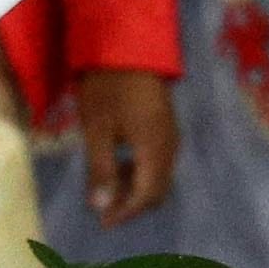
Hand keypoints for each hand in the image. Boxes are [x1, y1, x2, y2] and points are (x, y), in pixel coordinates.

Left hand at [77, 67, 178, 224]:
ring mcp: (171, 135)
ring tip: (106, 186)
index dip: (125, 212)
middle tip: (103, 207)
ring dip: (136, 188)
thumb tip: (101, 207)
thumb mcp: (97, 128)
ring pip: (160, 177)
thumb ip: (101, 169)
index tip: (103, 222)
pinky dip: (141, 172)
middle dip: (132, 204)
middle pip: (158, 190)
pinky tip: (118, 165)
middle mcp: (170, 146)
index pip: (146, 195)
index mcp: (155, 148)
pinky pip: (159, 162)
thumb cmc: (107, 86)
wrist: (127, 45)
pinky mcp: (166, 127)